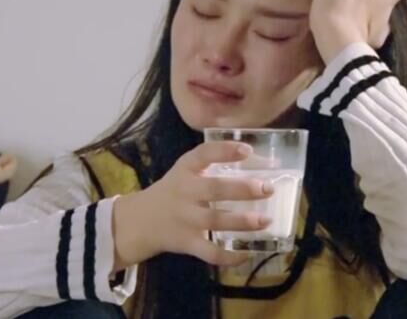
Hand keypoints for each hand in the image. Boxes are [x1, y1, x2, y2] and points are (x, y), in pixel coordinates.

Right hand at [112, 141, 273, 269]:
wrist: (139, 221)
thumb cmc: (173, 192)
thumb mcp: (185, 171)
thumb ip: (212, 164)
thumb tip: (255, 159)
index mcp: (185, 169)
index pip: (203, 154)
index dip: (225, 150)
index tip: (247, 150)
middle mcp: (185, 192)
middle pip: (214, 189)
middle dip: (243, 189)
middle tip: (268, 189)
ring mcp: (185, 219)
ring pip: (216, 220)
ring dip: (243, 222)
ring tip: (266, 220)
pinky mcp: (186, 242)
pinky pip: (209, 252)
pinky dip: (229, 256)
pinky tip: (247, 253)